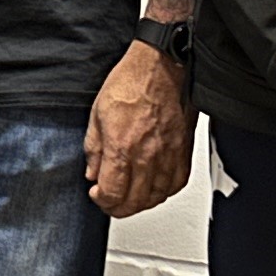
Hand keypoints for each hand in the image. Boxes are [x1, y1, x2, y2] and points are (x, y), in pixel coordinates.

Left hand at [85, 39, 194, 216]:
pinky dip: (163, 193)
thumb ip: (94, 149)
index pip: (112, 193)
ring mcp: (169, 156)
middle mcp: (148, 157)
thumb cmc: (131, 83)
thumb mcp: (97, 115)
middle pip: (134, 202)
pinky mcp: (184, 152)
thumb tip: (92, 173)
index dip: (101, 200)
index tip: (96, 194)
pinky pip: (176, 184)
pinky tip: (153, 188)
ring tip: (128, 197)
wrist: (162, 68)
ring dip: (140, 203)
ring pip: (157, 197)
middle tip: (109, 201)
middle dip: (117, 207)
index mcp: (122, 148)